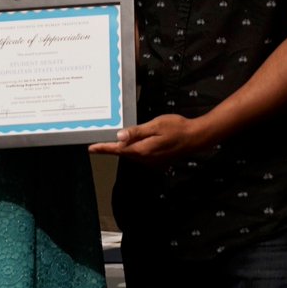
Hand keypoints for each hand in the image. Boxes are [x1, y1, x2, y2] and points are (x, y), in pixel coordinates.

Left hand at [89, 114, 206, 163]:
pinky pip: (140, 156)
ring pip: (132, 155)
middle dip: (111, 149)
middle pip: (123, 153)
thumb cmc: (176, 128)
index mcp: (143, 150)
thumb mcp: (155, 125)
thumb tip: (119, 137)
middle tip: (98, 144)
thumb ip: (136, 132)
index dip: (104, 149)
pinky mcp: (157, 161)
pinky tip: (134, 141)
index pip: (118, 150)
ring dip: (123, 149)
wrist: (195, 138)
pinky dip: (134, 149)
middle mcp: (145, 159)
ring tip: (113, 142)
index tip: (91, 149)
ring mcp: (152, 162)